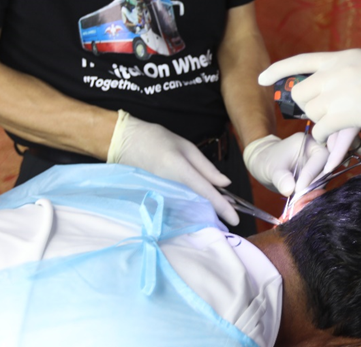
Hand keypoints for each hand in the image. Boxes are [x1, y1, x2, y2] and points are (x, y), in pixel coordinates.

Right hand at [108, 111, 238, 225]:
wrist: (125, 142)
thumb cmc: (158, 140)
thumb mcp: (186, 148)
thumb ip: (206, 168)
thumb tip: (225, 184)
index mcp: (180, 169)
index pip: (206, 192)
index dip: (222, 207)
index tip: (235, 219)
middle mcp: (170, 185)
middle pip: (198, 204)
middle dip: (214, 212)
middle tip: (230, 216)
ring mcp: (160, 193)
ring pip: (187, 207)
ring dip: (202, 211)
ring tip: (216, 213)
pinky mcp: (154, 197)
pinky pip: (175, 206)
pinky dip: (188, 208)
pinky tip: (196, 207)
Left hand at [243, 132, 328, 196]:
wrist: (264, 165)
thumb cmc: (267, 160)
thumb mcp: (271, 168)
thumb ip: (281, 178)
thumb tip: (290, 190)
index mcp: (308, 143)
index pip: (320, 157)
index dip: (311, 173)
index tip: (299, 188)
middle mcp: (316, 153)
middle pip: (326, 169)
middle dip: (314, 184)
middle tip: (301, 198)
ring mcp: (317, 166)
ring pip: (323, 180)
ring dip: (313, 192)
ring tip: (300, 201)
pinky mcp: (315, 177)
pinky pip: (318, 187)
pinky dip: (311, 195)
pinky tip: (301, 202)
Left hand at [258, 49, 360, 140]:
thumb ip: (357, 82)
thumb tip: (346, 97)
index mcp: (343, 56)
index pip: (300, 61)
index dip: (277, 71)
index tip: (261, 79)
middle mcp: (336, 71)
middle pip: (301, 93)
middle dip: (308, 109)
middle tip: (326, 119)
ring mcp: (340, 90)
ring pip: (311, 113)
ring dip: (320, 125)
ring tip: (337, 130)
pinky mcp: (348, 111)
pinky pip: (322, 129)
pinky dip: (326, 138)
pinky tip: (336, 138)